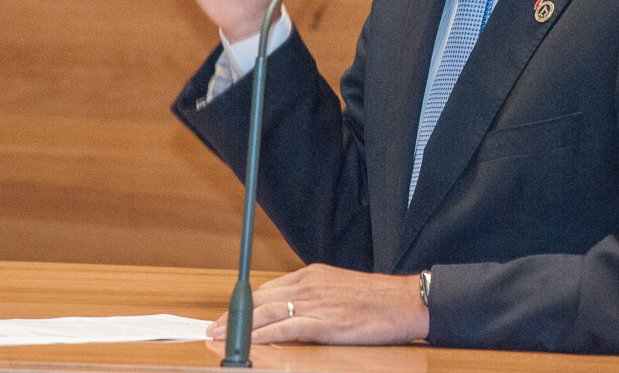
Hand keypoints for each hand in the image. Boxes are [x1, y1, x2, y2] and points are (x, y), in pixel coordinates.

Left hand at [208, 264, 428, 345]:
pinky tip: (251, 343)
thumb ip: (314, 296)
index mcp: (313, 274)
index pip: (268, 288)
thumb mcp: (340, 289)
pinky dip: (265, 336)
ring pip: (267, 313)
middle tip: (214, 329)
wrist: (404, 301)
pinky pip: (286, 330)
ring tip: (220, 337)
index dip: (245, 303)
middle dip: (234, 315)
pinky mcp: (325, 323)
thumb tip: (292, 312)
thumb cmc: (378, 299)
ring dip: (240, 327)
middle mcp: (310, 285)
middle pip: (261, 299)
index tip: (229, 314)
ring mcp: (316, 303)